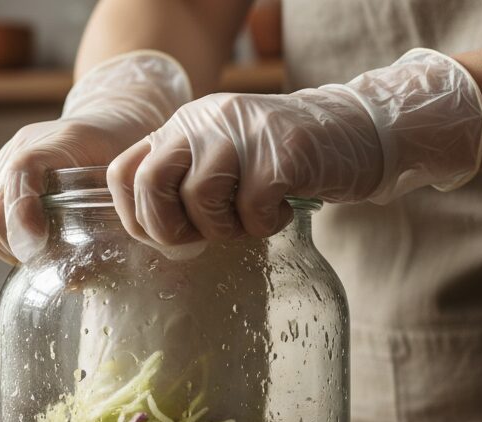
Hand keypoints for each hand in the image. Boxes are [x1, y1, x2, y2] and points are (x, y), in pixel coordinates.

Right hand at [0, 51, 191, 263]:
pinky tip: (33, 244)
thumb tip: (74, 279)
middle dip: (20, 243)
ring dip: (11, 246)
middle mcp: (19, 149)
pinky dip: (6, 241)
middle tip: (48, 261)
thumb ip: (106, 221)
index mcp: (58, 141)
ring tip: (41, 255)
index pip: (21, 171)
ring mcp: (2, 164)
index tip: (39, 244)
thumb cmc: (122, 155)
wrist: (107, 125)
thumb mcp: (124, 181)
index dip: (23, 213)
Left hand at [107, 48, 481, 244]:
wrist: (358, 129)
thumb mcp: (224, 159)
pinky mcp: (280, 155)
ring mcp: (242, 134)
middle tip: (203, 239)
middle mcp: (204, 121)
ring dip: (225, 228)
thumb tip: (153, 238)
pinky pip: (251, 210)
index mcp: (183, 126)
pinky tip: (281, 212)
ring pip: (201, 200)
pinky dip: (264, 225)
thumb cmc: (283, 159)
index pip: (123, 171)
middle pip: (151, 184)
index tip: (163, 238)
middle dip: (170, 229)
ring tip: (251, 220)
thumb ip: (186, 182)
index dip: (135, 217)